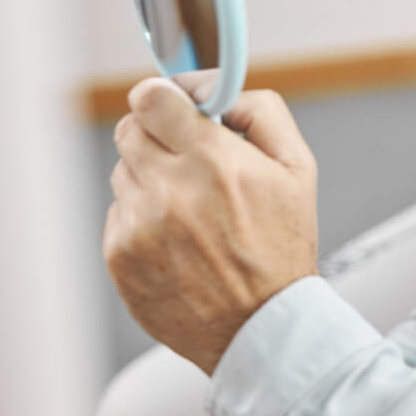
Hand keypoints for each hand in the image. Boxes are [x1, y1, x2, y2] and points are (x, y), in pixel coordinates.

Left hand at [103, 77, 319, 374]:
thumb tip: (212, 87)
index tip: (172, 109)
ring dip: (150, 180)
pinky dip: (141, 219)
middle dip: (156, 136)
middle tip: (185, 160)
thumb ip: (260, 110)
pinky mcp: (120, 256)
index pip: (151, 98)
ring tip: (188, 211)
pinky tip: (175, 241)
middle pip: (129, 129)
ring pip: (123, 171)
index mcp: (214, 161)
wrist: (261, 328)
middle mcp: (170, 191)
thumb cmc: (281, 248)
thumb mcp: (298, 168)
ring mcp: (139, 226)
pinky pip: (117, 213)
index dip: (162, 99)